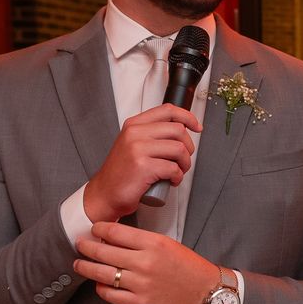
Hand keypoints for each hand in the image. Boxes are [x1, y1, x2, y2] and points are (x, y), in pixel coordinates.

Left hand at [74, 220, 218, 303]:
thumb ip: (141, 240)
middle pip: (102, 252)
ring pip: (101, 274)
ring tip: (80, 264)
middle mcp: (145, 263)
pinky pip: (109, 294)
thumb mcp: (167, 243)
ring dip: (85, 267)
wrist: (205, 290)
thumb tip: (113, 238)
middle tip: (81, 244)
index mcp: (154, 244)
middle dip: (86, 246)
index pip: (114, 232)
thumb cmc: (188, 266)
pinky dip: (100, 287)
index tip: (94, 229)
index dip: (98, 229)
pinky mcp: (140, 303)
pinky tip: (99, 282)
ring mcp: (141, 284)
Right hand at [84, 105, 201, 222]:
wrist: (105, 193)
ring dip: (185, 163)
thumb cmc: (123, 172)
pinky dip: (178, 177)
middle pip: (179, 130)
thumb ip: (152, 134)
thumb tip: (181, 130)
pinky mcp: (143, 167)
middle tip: (182, 160)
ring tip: (177, 171)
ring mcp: (138, 149)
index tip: (197, 127)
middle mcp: (135, 133)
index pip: (168, 110)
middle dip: (189, 147)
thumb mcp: (133, 144)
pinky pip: (174, 168)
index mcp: (134, 125)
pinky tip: (171, 181)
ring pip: (180, 149)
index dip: (188, 117)